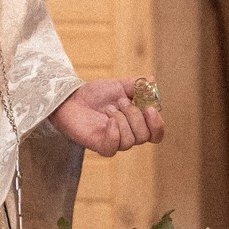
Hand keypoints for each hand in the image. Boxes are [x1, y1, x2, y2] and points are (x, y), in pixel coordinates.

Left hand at [52, 78, 166, 156]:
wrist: (72, 97)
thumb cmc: (95, 94)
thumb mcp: (119, 85)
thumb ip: (137, 85)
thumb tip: (152, 80)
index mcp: (136, 123)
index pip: (156, 134)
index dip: (157, 124)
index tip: (149, 109)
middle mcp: (128, 135)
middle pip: (144, 136)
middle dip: (134, 115)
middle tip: (120, 102)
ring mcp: (114, 142)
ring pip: (129, 140)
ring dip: (121, 120)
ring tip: (108, 108)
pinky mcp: (100, 146)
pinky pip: (113, 148)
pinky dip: (113, 133)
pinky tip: (107, 120)